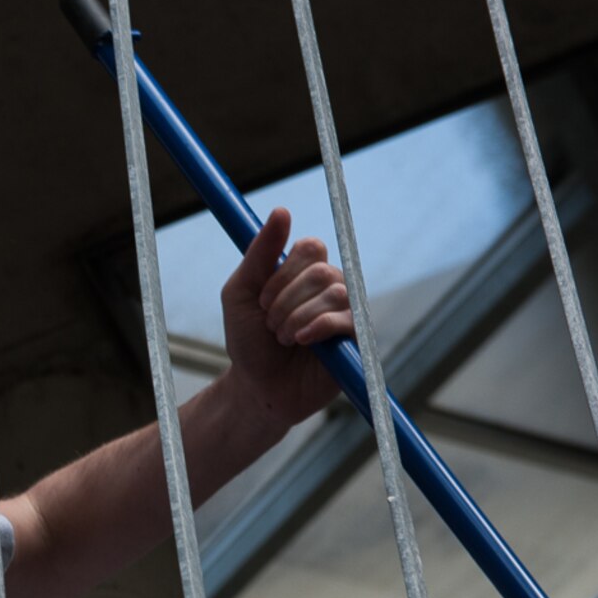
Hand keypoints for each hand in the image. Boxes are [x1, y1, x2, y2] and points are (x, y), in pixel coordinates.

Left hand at [219, 206, 354, 432]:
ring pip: (332, 293)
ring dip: (294, 318)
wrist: (256, 387)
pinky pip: (345, 318)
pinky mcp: (357, 339)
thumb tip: (282, 210)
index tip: (261, 299)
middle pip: (319, 270)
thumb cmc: (249, 341)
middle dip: (283, 301)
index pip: (310, 247)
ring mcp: (348, 312)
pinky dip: (315, 328)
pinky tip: (302, 342)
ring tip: (283, 338)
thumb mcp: (240, 294)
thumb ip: (259, 254)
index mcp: (307, 273)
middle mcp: (333, 287)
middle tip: (271, 326)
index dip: (282, 273)